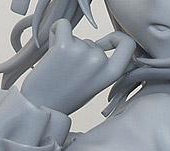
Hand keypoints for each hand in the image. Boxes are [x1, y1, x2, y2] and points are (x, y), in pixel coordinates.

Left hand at [21, 19, 135, 113]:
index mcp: (111, 74)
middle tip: (68, 71)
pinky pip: (62, 25)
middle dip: (80, 52)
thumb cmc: (66, 97)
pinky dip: (56, 32)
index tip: (104, 43)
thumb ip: (102, 67)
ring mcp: (82, 52)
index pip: (128, 45)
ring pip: (76, 37)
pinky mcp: (64, 45)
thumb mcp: (94, 85)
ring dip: (66, 46)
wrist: (41, 105)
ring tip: (58, 67)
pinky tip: (51, 50)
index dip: (117, 38)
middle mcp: (99, 62)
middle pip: (93, 44)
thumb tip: (103, 45)